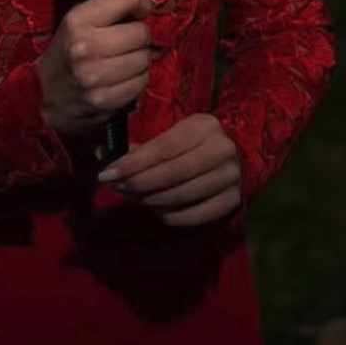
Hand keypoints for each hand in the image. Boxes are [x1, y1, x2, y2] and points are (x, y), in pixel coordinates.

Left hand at [97, 113, 242, 226]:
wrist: (242, 149)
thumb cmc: (198, 138)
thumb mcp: (177, 130)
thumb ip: (145, 144)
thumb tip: (103, 154)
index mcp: (204, 127)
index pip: (163, 148)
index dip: (133, 163)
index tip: (108, 173)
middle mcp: (221, 151)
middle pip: (171, 174)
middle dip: (138, 183)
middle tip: (116, 187)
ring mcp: (229, 178)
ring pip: (180, 196)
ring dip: (149, 200)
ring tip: (131, 197)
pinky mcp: (232, 201)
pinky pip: (193, 216)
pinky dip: (168, 215)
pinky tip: (154, 208)